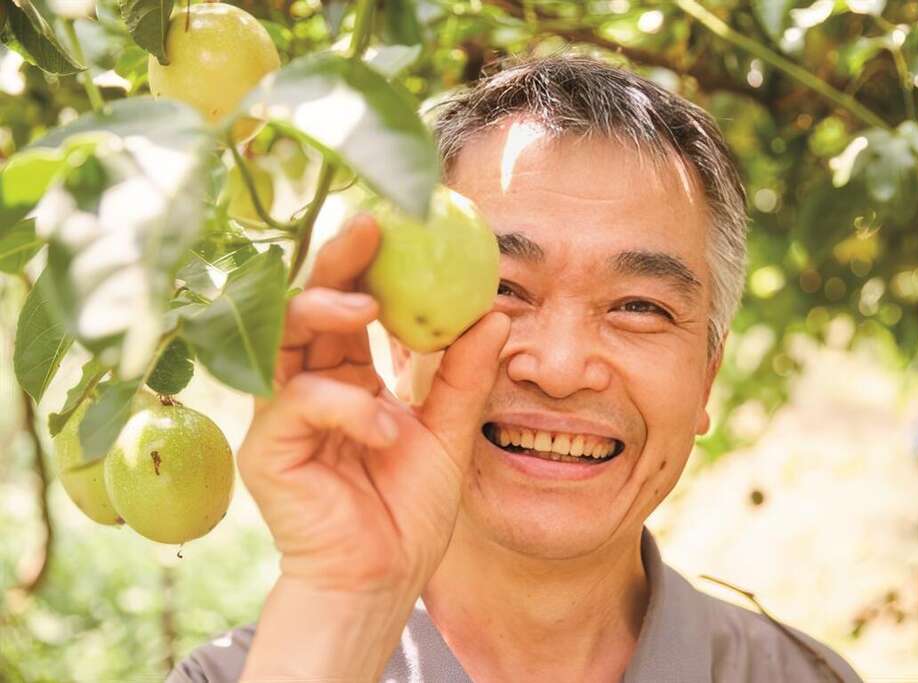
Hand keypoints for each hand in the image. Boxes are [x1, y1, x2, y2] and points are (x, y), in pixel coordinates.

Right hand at [237, 214, 508, 594]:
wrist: (380, 579)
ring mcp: (282, 415)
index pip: (350, 306)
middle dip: (335, 262)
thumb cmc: (408, 509)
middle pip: (307, 304)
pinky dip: (346, 406)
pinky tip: (384, 431)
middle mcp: (309, 384)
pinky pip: (298, 402)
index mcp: (348, 376)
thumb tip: (496, 313)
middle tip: (368, 228)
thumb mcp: (449, 433)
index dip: (367, 265)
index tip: (399, 222)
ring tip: (366, 311)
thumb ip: (464, 377)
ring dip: (324, 314)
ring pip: (283, 338)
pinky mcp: (266, 449)